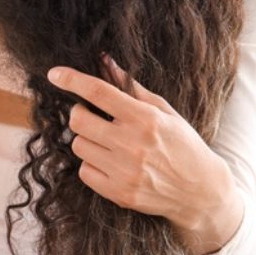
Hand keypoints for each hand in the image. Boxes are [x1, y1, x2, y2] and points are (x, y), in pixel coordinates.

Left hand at [46, 53, 242, 254]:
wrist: (201, 191)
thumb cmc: (182, 144)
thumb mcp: (163, 111)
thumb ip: (131, 87)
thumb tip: (104, 61)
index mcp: (145, 118)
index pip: (98, 92)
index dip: (72, 80)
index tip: (54, 74)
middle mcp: (132, 144)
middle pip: (78, 120)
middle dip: (81, 114)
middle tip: (95, 117)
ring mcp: (124, 171)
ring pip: (78, 145)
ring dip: (88, 141)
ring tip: (109, 143)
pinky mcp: (118, 192)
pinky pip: (83, 171)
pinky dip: (92, 164)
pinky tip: (111, 163)